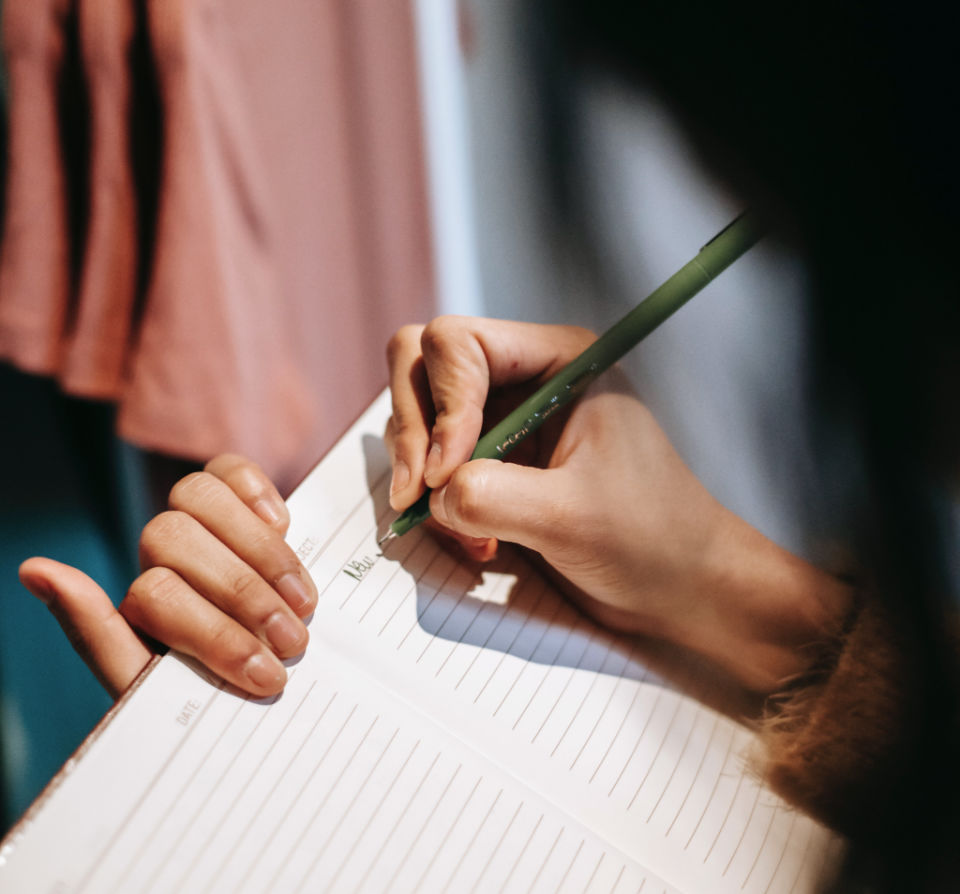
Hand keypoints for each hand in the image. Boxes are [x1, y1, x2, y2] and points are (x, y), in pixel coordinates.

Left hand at [19, 455, 316, 698]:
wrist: (263, 702)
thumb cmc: (212, 697)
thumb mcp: (158, 688)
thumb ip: (98, 636)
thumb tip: (34, 570)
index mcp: (140, 605)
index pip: (154, 591)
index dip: (215, 633)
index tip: (264, 675)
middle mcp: (163, 559)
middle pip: (174, 537)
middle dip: (243, 595)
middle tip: (291, 642)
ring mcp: (205, 527)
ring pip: (198, 495)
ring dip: (260, 553)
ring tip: (303, 604)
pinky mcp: (246, 506)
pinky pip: (231, 469)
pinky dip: (259, 492)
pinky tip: (286, 529)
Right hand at [385, 316, 852, 693]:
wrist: (679, 587)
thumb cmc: (649, 540)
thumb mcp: (568, 517)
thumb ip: (489, 496)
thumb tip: (430, 492)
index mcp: (558, 360)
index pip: (456, 344)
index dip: (440, 406)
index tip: (443, 474)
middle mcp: (527, 377)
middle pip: (422, 367)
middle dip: (412, 434)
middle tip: (417, 497)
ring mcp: (507, 420)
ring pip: (420, 418)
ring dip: (424, 478)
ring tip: (470, 533)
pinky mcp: (497, 463)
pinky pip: (432, 465)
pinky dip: (437, 504)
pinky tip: (479, 543)